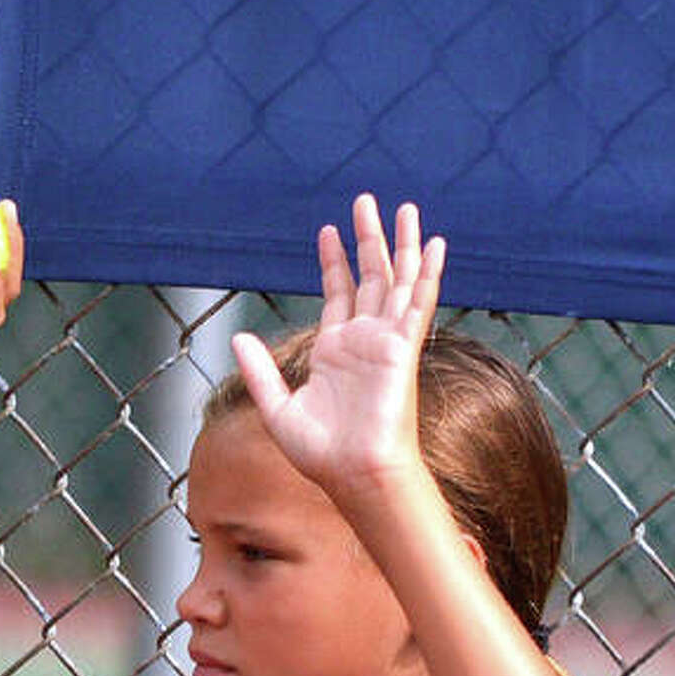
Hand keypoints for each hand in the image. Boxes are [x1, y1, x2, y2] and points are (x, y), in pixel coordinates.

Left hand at [231, 194, 445, 507]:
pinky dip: (426, 273)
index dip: (333, 262)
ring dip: (401, 245)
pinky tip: (435, 244)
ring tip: (404, 207)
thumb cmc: (321, 455)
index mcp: (335, 352)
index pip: (338, 295)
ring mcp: (386, 342)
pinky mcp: (403, 348)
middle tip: (365, 201)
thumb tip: (239, 337)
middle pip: (370, 278)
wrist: (355, 474)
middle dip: (368, 239)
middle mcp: (363, 342)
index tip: (328, 232)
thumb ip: (259, 371)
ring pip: (398, 281)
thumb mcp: (277, 409)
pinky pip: (419, 302)